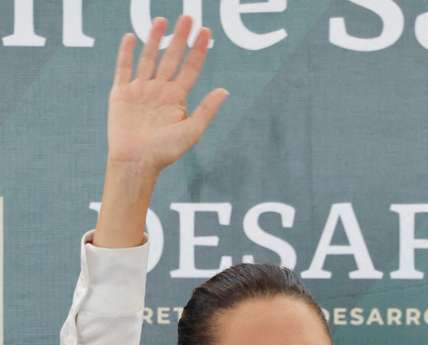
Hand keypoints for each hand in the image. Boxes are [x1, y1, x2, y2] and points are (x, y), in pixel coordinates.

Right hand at [95, 16, 226, 248]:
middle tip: (188, 17)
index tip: (206, 32)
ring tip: (162, 20)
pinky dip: (127, 53)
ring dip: (155, 39)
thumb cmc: (166, 151)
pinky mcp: (121, 93)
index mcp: (178, 98)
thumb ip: (207, 109)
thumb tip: (225, 90)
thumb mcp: (192, 131)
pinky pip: (123, 68)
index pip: (191, 68)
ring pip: (149, 58)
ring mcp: (140, 90)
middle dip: (180, 38)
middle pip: (172, 58)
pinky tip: (131, 37)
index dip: (199, 50)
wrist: (137, 162)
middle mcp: (160, 90)